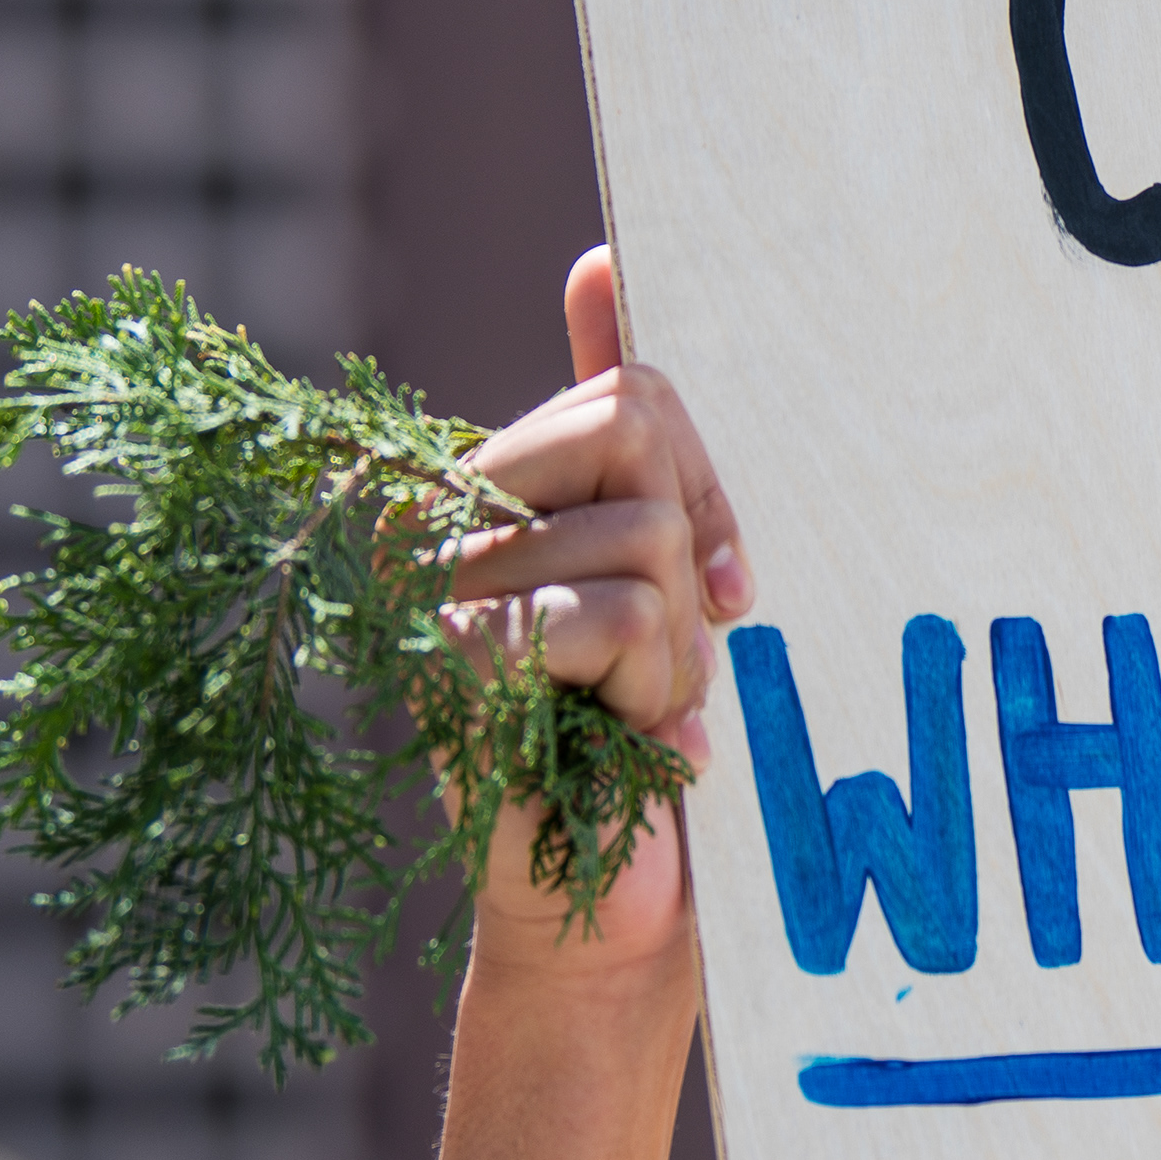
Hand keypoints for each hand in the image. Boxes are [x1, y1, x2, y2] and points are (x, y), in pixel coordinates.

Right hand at [439, 249, 747, 964]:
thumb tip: (603, 255)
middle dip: (694, 555)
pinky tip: (628, 750)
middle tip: (668, 656)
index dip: (710, 486)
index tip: (725, 583)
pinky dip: (656, 693)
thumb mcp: (659, 558)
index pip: (635, 390)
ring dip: (681, 648)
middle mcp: (435, 521)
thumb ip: (626, 422)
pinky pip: (620, 610)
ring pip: (645, 532)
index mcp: (481, 485)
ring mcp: (436, 591)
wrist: (612, 904)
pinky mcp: (460, 661)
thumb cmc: (640, 729)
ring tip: (638, 712)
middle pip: (637, 430)